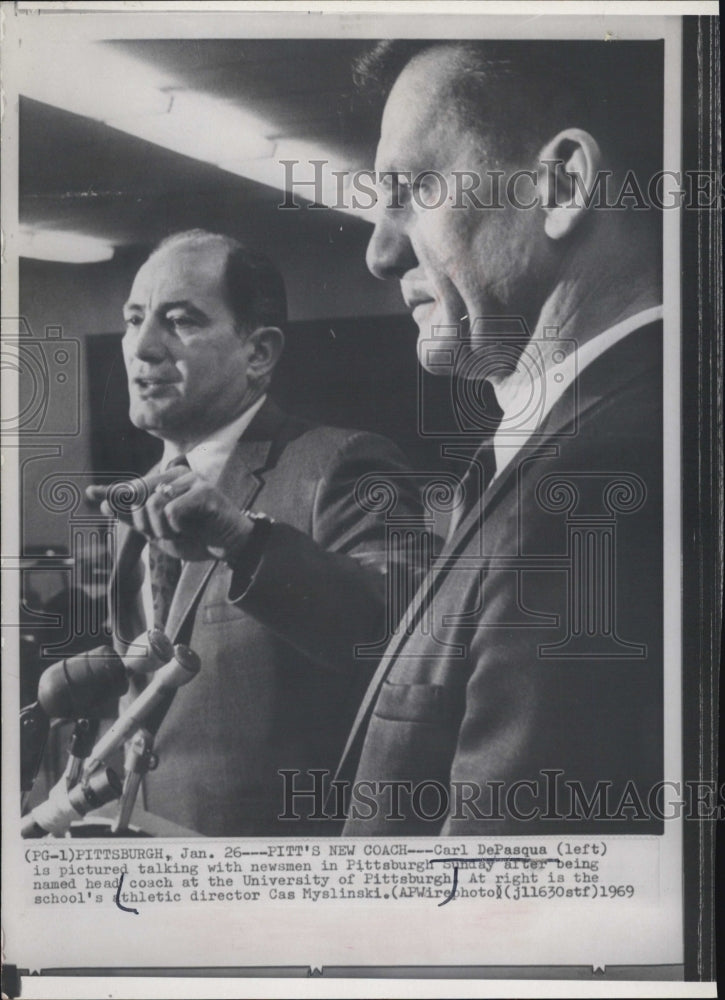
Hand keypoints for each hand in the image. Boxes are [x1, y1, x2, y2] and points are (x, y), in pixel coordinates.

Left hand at [86, 468, 252, 561]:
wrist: (228, 547)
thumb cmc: (196, 537)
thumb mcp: (158, 531)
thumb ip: (133, 517)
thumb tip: (103, 504)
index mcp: (165, 481)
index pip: (132, 487)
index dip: (112, 492)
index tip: (90, 492)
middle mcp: (177, 475)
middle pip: (139, 496)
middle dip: (144, 523)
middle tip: (163, 534)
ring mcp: (192, 481)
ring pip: (153, 503)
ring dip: (161, 528)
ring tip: (178, 532)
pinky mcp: (205, 491)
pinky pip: (172, 510)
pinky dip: (176, 526)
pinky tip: (190, 528)